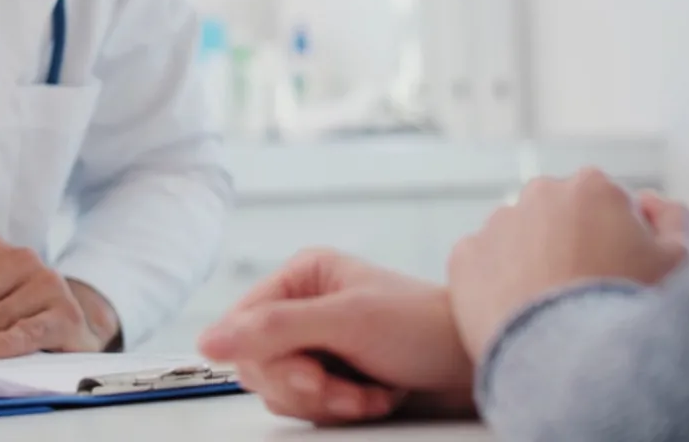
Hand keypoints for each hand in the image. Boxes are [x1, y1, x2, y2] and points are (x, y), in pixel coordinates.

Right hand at [197, 250, 475, 425]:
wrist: (479, 365)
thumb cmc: (426, 327)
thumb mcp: (346, 321)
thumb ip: (274, 329)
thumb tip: (209, 340)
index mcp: (301, 278)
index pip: (243, 324)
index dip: (264, 355)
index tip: (304, 373)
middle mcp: (303, 309)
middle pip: (258, 364)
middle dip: (304, 384)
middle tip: (340, 385)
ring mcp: (318, 347)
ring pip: (280, 390)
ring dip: (326, 400)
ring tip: (367, 391)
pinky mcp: (333, 380)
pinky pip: (307, 407)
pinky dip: (340, 411)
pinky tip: (373, 398)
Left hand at [447, 170, 688, 360]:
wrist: (565, 358)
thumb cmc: (627, 307)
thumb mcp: (678, 263)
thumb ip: (672, 219)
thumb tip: (649, 201)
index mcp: (592, 186)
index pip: (606, 205)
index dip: (617, 240)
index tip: (618, 273)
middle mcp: (538, 193)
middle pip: (558, 218)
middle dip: (570, 244)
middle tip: (582, 293)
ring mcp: (496, 222)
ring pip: (519, 240)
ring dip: (531, 263)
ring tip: (550, 309)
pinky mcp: (463, 255)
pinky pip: (483, 266)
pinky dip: (495, 286)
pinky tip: (517, 313)